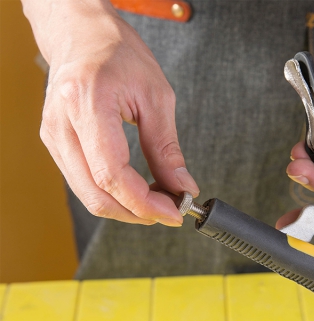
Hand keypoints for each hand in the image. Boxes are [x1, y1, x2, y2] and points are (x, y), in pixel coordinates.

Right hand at [22, 0, 198, 225]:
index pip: (112, 174)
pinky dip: (113, 195)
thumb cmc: (118, 54)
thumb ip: (166, 148)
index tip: (174, 212)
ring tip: (157, 201)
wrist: (82, 37)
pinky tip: (135, 191)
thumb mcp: (155, 96)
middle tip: (169, 211)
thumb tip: (181, 187)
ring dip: (126, 208)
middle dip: (137, 213)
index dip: (145, 202)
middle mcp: (61, 125)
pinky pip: (84, 184)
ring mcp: (54, 137)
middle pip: (96, 195)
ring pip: (89, 196)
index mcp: (86, 104)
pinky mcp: (56, 145)